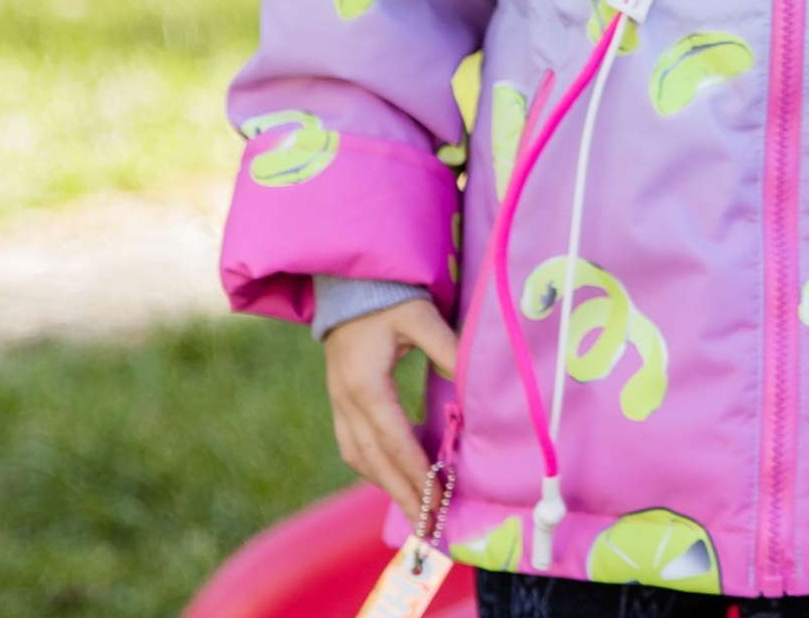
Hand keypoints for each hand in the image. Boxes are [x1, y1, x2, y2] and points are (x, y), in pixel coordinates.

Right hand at [323, 296, 459, 518]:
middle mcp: (347, 402)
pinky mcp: (338, 401)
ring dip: (386, 486)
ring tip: (415, 510)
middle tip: (429, 527)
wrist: (347, 282)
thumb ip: (446, 348)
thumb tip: (470, 386)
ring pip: (360, 459)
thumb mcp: (419, 316)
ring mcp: (338, 403)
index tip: (438, 499)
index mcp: (366, 385)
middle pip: (375, 462)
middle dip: (403, 495)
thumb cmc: (387, 296)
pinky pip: (352, 446)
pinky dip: (373, 468)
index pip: (395, 441)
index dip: (417, 473)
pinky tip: (392, 477)